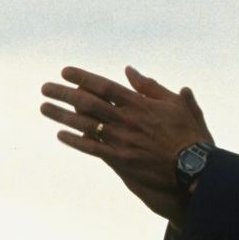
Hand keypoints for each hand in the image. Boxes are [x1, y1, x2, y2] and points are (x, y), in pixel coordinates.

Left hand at [40, 65, 212, 221]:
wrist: (193, 168)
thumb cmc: (188, 134)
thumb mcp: (175, 103)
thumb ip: (151, 86)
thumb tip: (130, 71)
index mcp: (138, 103)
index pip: (103, 86)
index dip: (82, 77)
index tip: (65, 72)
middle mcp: (125, 120)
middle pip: (87, 102)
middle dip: (64, 93)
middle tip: (46, 87)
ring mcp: (121, 140)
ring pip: (84, 124)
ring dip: (62, 115)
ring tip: (44, 107)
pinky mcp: (120, 159)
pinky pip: (92, 148)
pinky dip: (75, 140)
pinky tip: (61, 135)